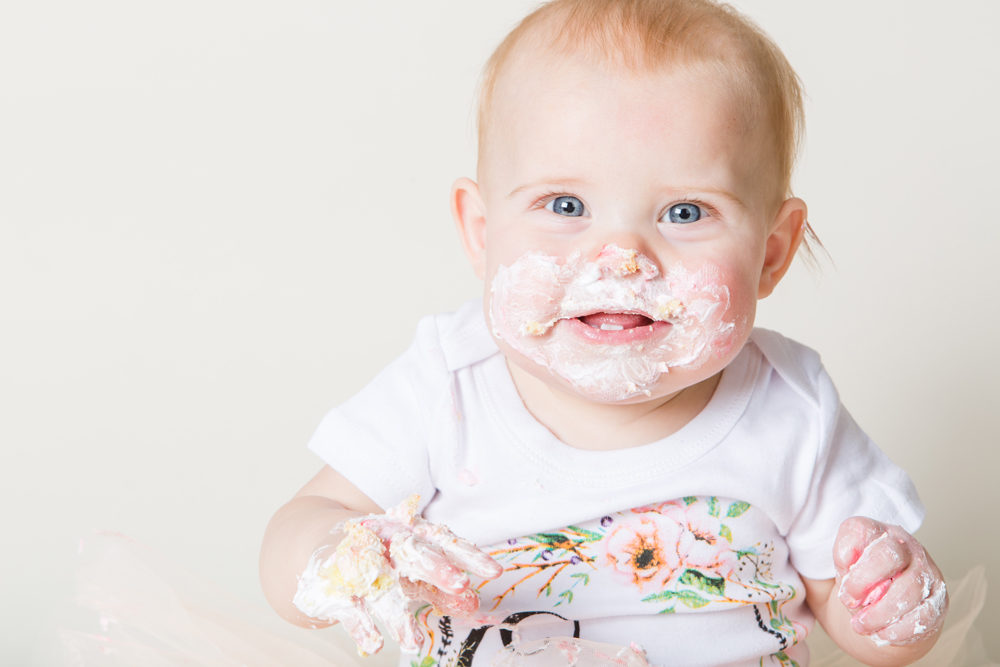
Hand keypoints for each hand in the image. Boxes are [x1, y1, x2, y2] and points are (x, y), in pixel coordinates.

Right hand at [293, 495, 501, 655]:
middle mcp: (387, 541)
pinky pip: (349, 604)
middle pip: (415, 552)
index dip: (470, 556)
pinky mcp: (335, 582)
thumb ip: (444, 589)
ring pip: (382, 585)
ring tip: (413, 642)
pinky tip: (374, 643)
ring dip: (397, 614)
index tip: (495, 571)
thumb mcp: (415, 572)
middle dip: (437, 567)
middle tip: (460, 583)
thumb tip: (477, 607)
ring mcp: (360, 560)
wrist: (322, 545)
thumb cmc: (383, 559)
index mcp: (413, 534)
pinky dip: (361, 625)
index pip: (446, 542)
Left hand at [833, 517, 946, 646]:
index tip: (840, 570)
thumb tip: (847, 560)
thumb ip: (840, 563)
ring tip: (860, 625)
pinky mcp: (939, 600)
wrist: (888, 615)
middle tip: (848, 600)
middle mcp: (905, 547)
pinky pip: (922, 616)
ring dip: (879, 613)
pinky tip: (882, 632)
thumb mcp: (842, 571)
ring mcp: (927, 572)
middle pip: (888, 555)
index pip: (861, 530)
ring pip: (908, 590)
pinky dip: (898, 629)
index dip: (845, 551)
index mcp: (877, 533)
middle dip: (862, 581)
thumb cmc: (862, 586)